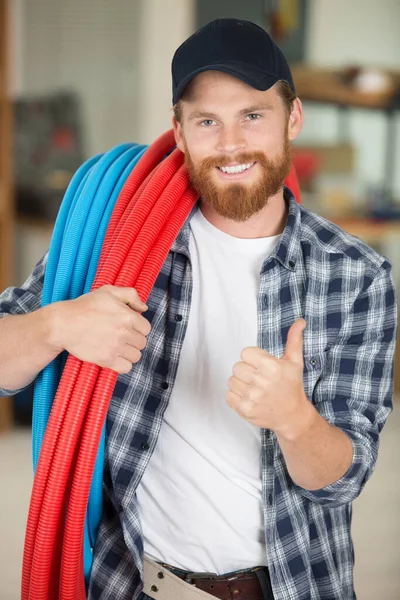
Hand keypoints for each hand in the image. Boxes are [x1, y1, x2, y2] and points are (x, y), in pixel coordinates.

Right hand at [52, 285, 150, 373]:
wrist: (63, 323)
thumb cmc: (84, 306)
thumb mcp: (108, 292)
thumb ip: (130, 295)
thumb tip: (144, 308)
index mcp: (127, 316)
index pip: (146, 328)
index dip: (138, 327)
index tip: (128, 327)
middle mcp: (124, 332)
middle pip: (142, 343)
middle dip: (134, 340)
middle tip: (121, 336)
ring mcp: (116, 347)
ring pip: (136, 356)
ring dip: (129, 352)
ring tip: (118, 346)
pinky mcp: (106, 360)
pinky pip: (126, 368)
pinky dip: (122, 364)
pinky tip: (115, 356)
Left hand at [226, 319, 308, 434]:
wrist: (293, 415)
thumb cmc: (292, 386)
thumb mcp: (295, 361)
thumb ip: (294, 339)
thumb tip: (300, 321)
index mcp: (272, 367)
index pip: (245, 353)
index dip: (252, 358)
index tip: (262, 366)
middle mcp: (261, 382)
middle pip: (237, 367)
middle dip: (246, 371)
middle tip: (259, 378)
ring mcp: (252, 397)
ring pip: (231, 380)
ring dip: (240, 384)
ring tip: (254, 389)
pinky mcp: (245, 409)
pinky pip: (228, 395)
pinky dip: (236, 396)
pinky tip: (249, 398)